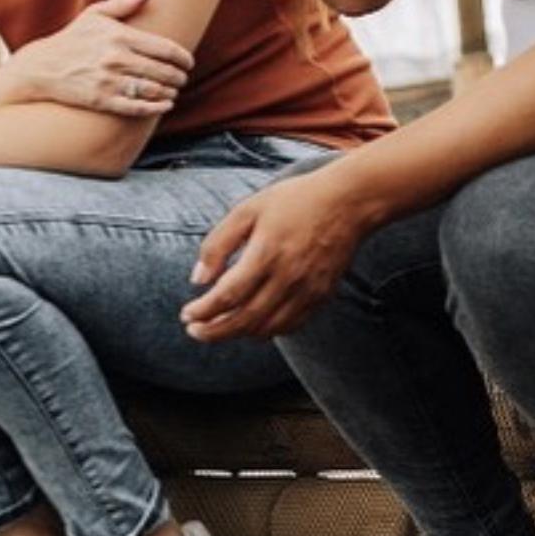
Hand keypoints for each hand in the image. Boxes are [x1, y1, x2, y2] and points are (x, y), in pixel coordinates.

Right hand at [5, 0, 192, 115]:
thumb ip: (123, 3)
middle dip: (178, 77)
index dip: (183, 57)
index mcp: (120, 36)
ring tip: (174, 93)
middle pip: (162, 71)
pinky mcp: (100, 100)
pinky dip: (155, 108)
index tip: (188, 62)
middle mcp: (116, 58)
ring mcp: (108, 81)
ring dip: (170, 93)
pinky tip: (164, 106)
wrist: (41, 67)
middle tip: (182, 79)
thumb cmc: (72, 39)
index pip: (164, 48)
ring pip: (152, 90)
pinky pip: (136, 107)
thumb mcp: (94, 15)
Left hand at [181, 168, 372, 340]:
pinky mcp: (322, 296)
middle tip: (194, 331)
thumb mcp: (246, 211)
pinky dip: (266, 331)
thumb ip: (217, 244)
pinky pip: (290, 326)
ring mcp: (308, 290)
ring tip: (217, 328)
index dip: (203, 311)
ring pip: (267, 329)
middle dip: (214, 331)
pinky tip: (250, 324)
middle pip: (245, 320)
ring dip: (238, 334)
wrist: (348, 202)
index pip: (228, 296)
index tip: (186, 315)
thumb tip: (198, 280)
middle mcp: (289, 277)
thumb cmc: (293, 201)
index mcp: (266, 253)